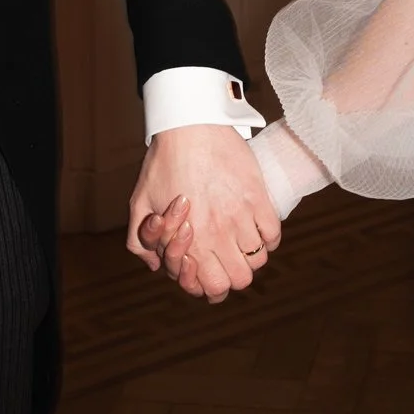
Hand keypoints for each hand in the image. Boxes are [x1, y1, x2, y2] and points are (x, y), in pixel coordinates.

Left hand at [126, 125, 279, 302]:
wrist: (189, 124)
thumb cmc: (163, 161)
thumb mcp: (139, 202)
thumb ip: (140, 241)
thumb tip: (155, 265)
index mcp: (190, 240)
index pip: (212, 287)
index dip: (212, 289)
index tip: (211, 274)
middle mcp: (218, 233)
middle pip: (241, 279)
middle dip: (233, 275)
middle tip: (226, 259)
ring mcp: (241, 215)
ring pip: (259, 259)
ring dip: (251, 255)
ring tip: (241, 241)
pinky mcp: (257, 196)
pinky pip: (273, 233)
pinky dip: (268, 237)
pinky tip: (256, 226)